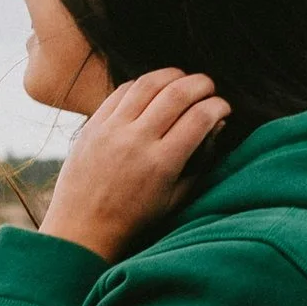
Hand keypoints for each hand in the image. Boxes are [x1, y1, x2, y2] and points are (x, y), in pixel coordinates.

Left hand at [41, 69, 230, 262]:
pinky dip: (143, 84)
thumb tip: (216, 124)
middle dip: (201, 84)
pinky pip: (121, 91)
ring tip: (184, 80)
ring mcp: (111, 130)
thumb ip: (200, 161)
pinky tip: (154, 89)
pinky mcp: (92, 125)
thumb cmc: (134, 220)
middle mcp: (136, 142)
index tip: (224, 108)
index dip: (219, 106)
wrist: (82, 230)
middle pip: (178, 93)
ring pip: (149, 84)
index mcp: (161, 164)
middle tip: (210, 87)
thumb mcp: (175, 198)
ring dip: (173, 75)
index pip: (200, 118)